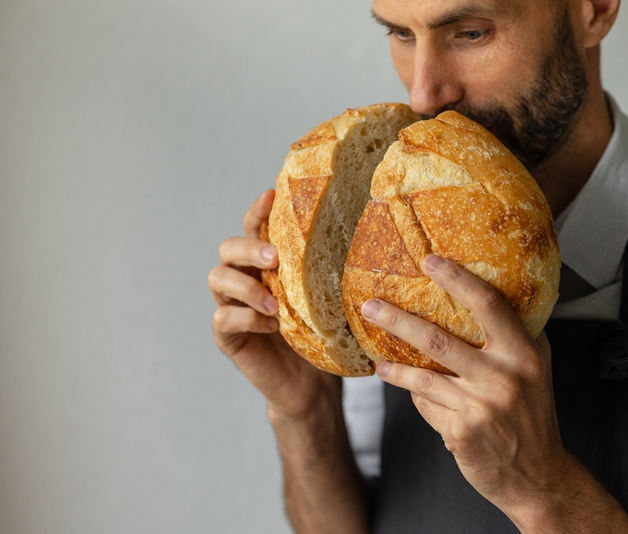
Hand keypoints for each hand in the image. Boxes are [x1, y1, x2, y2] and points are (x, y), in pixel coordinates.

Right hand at [209, 190, 338, 420]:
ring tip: (275, 303)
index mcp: (265, 264)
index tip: (271, 196)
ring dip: (247, 286)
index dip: (258, 211)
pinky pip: (223, 318)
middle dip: (249, 248)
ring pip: (218, 278)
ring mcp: (231, 306)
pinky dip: (247, 318)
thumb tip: (367, 236)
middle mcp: (244, 278)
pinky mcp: (227, 336)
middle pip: (228, 248)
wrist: (311, 384)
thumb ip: (329, 272)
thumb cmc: (322, 335)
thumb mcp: (328, 299)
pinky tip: (272, 325)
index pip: (255, 228)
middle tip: (275, 258)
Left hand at [360, 254, 585, 527]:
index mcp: (524, 354)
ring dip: (394, 366)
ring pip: (423, 377)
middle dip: (397, 320)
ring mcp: (480, 407)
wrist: (539, 476)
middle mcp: (504, 377)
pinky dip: (417, 397)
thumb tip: (479, 293)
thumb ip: (514, 335)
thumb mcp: (536, 369)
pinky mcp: (461, 433)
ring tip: (377, 358)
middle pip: (439, 339)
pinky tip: (409, 392)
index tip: (429, 261)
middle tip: (369, 305)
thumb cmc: (532, 414)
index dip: (457, 280)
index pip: (488, 305)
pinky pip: (427, 405)